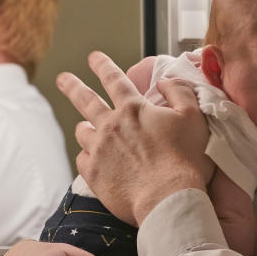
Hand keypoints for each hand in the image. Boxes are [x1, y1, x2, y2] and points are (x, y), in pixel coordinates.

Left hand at [57, 51, 212, 225]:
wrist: (168, 199)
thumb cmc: (185, 159)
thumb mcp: (193, 117)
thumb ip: (179, 91)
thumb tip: (166, 81)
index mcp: (134, 109)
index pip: (114, 79)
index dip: (103, 65)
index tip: (93, 56)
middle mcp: (111, 125)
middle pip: (85, 100)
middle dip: (72, 86)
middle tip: (62, 78)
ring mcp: (99, 149)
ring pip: (82, 131)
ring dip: (84, 127)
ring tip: (85, 127)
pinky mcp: (94, 174)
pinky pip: (82, 159)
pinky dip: (87, 156)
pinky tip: (93, 159)